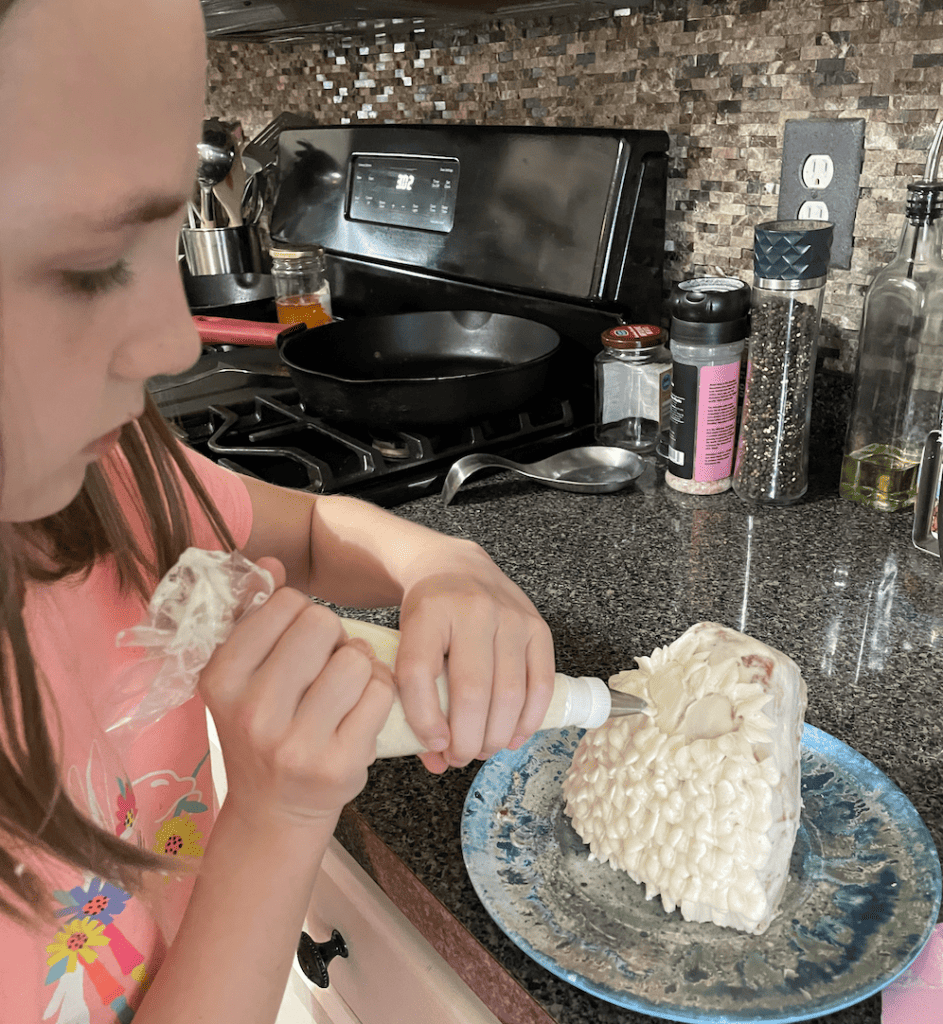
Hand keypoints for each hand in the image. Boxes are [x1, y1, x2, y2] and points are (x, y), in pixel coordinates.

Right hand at [198, 557, 394, 826]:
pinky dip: (380, 695)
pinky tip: (361, 712)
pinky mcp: (337, 765)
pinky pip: (381, 694)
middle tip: (326, 666)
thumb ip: (251, 615)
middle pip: (323, 624)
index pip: (285, 604)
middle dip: (333, 637)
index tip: (296, 644)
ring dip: (361, 666)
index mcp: (220, 678)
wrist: (273, 812)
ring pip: (357, 658)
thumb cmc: (261, 730)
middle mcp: (252, 712)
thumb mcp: (239, 676)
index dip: (302, 615)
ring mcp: (295, 743)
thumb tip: (272, 562)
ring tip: (345, 689)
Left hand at [393, 540, 554, 771]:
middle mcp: (473, 610)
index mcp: (428, 612)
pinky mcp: (538, 627)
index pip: (420, 674)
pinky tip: (514, 735)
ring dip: (497, 736)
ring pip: (509, 693)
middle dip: (466, 740)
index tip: (433, 745)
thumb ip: (413, 698)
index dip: (425, 720)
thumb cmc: (427, 612)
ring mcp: (511, 617)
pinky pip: (541, 684)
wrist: (454, 566)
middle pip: (471, 691)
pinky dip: (529, 719)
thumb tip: (436, 759)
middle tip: (459, 757)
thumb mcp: (405, 641)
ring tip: (483, 749)